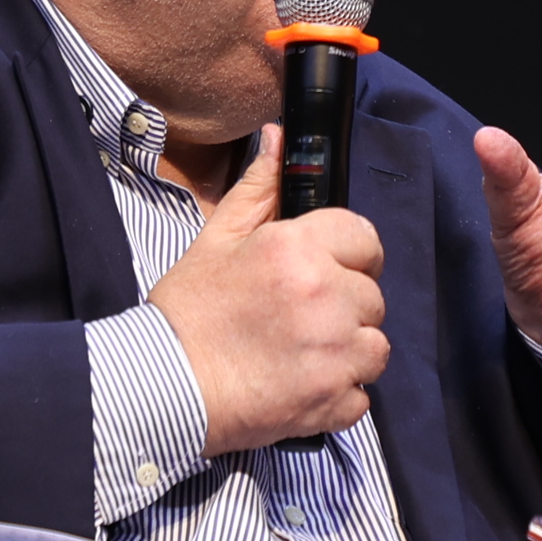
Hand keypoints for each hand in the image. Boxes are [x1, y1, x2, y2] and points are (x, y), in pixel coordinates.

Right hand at [147, 125, 390, 454]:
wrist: (165, 387)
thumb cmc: (189, 312)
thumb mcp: (217, 239)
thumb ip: (259, 189)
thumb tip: (279, 138)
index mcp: (298, 249)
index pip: (364, 237)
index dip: (349, 253)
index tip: (328, 269)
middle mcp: (326, 297)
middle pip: (372, 295)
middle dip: (345, 304)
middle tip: (300, 316)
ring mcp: (335, 353)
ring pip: (376, 345)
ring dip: (349, 351)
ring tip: (303, 354)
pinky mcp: (334, 402)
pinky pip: (362, 393)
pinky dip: (338, 394)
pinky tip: (301, 385)